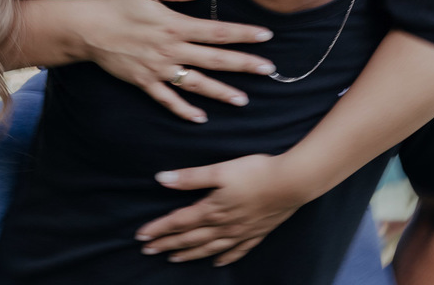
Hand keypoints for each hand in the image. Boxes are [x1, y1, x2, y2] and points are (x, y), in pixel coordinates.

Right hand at [80, 0, 275, 122]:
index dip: (243, 34)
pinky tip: (201, 118)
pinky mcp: (144, 82)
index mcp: (175, 25)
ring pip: (196, 84)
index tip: (266, 36)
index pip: (217, 31)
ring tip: (243, 100)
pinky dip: (184, 110)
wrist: (87, 29)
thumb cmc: (116, 4)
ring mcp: (158, 69)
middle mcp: (171, 50)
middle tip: (268, 70)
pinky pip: (167, 100)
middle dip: (244, 65)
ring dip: (221, 92)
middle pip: (215, 59)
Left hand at [134, 154, 305, 265]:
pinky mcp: (257, 232)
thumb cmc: (256, 172)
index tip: (141, 236)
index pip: (179, 222)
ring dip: (190, 253)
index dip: (159, 229)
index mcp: (213, 209)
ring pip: (210, 248)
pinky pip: (237, 250)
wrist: (292, 182)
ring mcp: (241, 232)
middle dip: (167, 244)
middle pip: (190, 238)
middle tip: (149, 250)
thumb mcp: (220, 170)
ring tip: (174, 258)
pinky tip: (217, 262)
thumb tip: (161, 179)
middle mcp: (224, 225)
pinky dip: (225, 257)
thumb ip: (191, 177)